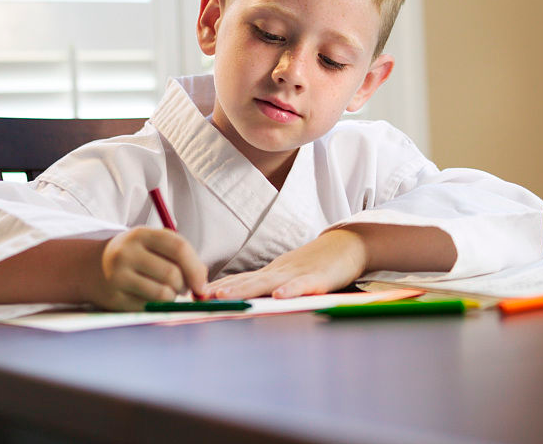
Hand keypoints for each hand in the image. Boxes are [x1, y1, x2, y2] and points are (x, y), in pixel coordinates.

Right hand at [87, 228, 207, 310]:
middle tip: (182, 288)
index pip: (178, 248)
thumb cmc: (134, 255)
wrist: (91, 267)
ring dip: (172, 297)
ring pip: (162, 294)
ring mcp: (118, 276)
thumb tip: (202, 281)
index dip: (196, 267)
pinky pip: (149, 308)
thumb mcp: (151, 243)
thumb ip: (178, 254)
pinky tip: (149, 298)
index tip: (202, 283)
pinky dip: (157, 306)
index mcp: (141, 234)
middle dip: (185, 285)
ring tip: (167, 292)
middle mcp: (127, 253)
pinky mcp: (114, 298)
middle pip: (172, 274)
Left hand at [206, 229, 367, 299]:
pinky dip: (291, 290)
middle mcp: (280, 272)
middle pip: (247, 281)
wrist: (348, 244)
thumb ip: (267, 283)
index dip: (218, 288)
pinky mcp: (319, 278)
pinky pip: (303, 285)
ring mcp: (298, 274)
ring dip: (245, 290)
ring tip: (225, 297)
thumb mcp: (288, 273)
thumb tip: (238, 293)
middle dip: (223, 290)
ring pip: (268, 283)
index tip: (194, 295)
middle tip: (199, 297)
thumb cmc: (317, 263)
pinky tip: (280, 296)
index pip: (240, 280)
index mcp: (272, 273)